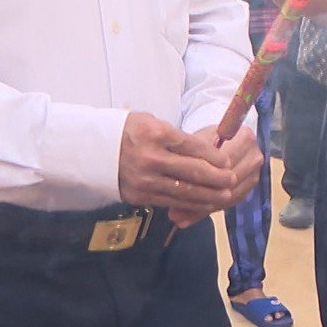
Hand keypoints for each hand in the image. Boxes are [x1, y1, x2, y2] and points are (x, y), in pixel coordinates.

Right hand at [117, 114, 257, 224]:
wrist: (95, 150)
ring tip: (225, 196)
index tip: (227, 162)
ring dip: (208, 196)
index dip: (215, 156)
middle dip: (217, 178)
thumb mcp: (152, 122)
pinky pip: (171, 202)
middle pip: (193, 172)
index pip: (194, 147)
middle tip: (232, 180)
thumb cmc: (129, 131)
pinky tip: (203, 204)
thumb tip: (209, 153)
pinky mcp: (139, 196)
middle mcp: (151, 159)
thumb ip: (178, 137)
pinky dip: (190, 204)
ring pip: (185, 191)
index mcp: (156, 134)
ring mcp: (145, 180)